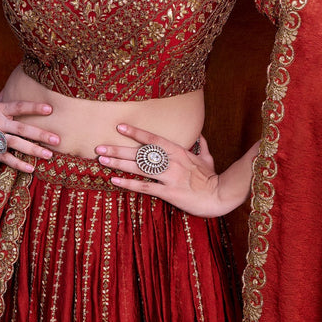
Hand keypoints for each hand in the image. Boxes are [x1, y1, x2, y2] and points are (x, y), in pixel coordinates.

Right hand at [0, 92, 59, 172]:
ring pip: (16, 143)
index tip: (50, 110)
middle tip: (57, 139)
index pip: (19, 106)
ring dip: (33, 150)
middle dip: (40, 134)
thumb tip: (18, 79)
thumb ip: (5, 97)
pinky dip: (18, 164)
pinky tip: (31, 168)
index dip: (34, 108)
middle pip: (21, 128)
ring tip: (48, 155)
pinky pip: (6, 158)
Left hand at [95, 125, 258, 217]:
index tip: (119, 126)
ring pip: (139, 168)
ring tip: (102, 161)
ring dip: (118, 164)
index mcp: (178, 151)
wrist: (221, 194)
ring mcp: (169, 176)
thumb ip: (201, 146)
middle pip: (140, 153)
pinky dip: (129, 184)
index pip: (153, 138)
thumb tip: (200, 136)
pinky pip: (145, 187)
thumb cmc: (213, 177)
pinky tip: (115, 181)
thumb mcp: (207, 158)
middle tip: (99, 147)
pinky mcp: (169, 192)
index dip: (135, 132)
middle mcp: (171, 161)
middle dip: (118, 149)